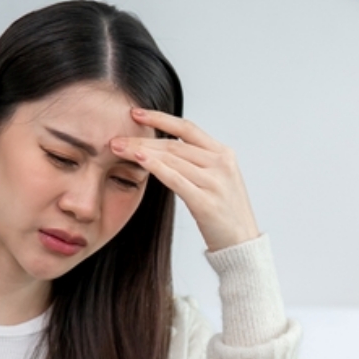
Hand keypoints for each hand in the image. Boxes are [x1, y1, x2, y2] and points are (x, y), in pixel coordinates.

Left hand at [111, 109, 259, 251]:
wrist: (242, 244)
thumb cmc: (225, 214)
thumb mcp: (217, 180)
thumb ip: (197, 162)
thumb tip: (166, 150)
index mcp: (223, 154)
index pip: (187, 128)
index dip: (160, 118)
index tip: (136, 113)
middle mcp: (221, 164)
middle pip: (174, 145)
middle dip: (142, 139)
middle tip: (116, 138)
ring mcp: (215, 182)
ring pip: (172, 159)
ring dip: (141, 152)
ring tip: (118, 149)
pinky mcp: (206, 203)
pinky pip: (176, 180)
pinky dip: (156, 167)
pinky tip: (139, 160)